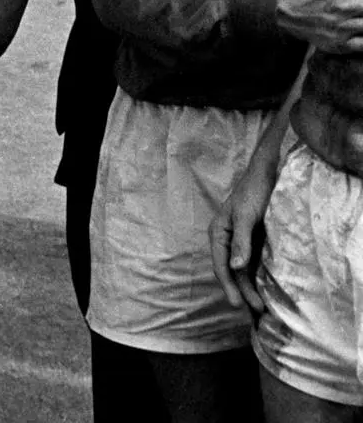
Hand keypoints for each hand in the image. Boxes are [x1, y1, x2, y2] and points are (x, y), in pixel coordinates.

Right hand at [210, 143, 280, 312]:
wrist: (268, 175)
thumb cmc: (254, 192)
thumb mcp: (247, 216)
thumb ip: (241, 241)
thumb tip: (236, 267)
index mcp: (218, 233)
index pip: (221, 265)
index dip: (229, 286)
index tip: (238, 304)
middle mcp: (227, 241)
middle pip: (232, 272)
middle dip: (243, 292)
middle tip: (258, 312)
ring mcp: (241, 244)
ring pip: (243, 272)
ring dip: (251, 289)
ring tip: (263, 310)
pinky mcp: (254, 244)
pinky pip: (254, 266)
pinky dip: (258, 280)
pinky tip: (267, 292)